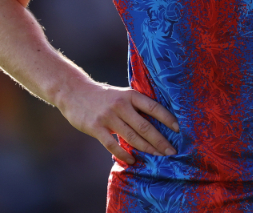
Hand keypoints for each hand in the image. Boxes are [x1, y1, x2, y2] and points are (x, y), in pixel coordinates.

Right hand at [56, 80, 179, 164]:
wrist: (73, 92)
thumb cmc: (102, 96)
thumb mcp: (120, 94)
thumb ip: (134, 106)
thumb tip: (156, 122)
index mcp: (129, 95)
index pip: (153, 107)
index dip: (167, 118)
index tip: (178, 129)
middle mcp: (120, 105)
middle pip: (145, 126)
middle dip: (160, 140)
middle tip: (172, 151)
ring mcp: (108, 116)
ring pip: (131, 137)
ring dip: (147, 148)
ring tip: (158, 156)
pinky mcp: (96, 127)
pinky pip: (113, 145)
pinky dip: (125, 154)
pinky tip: (133, 160)